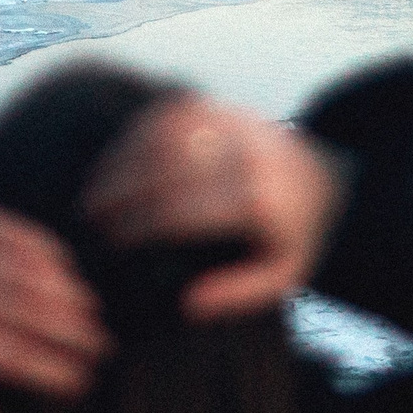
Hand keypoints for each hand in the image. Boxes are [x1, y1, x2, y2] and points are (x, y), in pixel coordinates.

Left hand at [0, 169, 109, 412]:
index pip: (8, 354)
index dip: (49, 369)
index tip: (80, 381)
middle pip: (31, 315)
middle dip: (73, 334)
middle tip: (103, 348)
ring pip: (34, 275)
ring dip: (71, 297)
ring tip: (95, 316)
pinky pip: (24, 237)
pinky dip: (53, 258)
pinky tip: (70, 275)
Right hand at [78, 95, 345, 321]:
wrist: (322, 178)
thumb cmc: (292, 234)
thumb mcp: (282, 275)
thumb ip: (239, 293)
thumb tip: (189, 304)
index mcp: (256, 200)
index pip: (181, 212)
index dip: (139, 227)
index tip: (113, 243)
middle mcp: (242, 155)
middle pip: (163, 172)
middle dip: (120, 195)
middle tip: (90, 218)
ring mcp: (229, 124)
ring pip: (159, 139)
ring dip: (120, 164)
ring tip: (94, 193)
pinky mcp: (217, 108)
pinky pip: (165, 118)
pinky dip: (134, 140)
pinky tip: (114, 165)